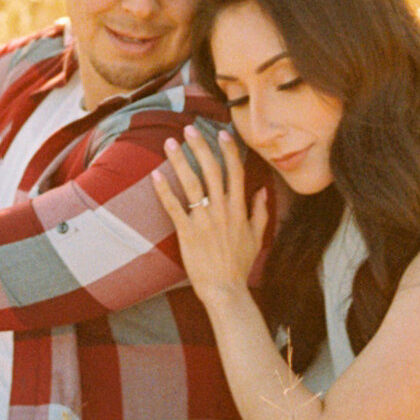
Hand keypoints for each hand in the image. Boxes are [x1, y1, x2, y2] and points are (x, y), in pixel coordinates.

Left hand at [156, 124, 271, 298]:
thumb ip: (260, 212)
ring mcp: (204, 220)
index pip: (235, 172)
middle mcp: (222, 210)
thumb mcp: (257, 237)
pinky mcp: (188, 232)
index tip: (221, 133)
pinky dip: (165, 190)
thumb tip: (263, 191)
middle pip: (212, 170)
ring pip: (192, 183)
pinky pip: (174, 206)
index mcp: (239, 209)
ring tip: (170, 142)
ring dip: (180, 161)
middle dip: (200, 147)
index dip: (228, 151)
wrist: (226, 290)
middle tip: (189, 129)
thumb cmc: (240, 265)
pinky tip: (156, 174)